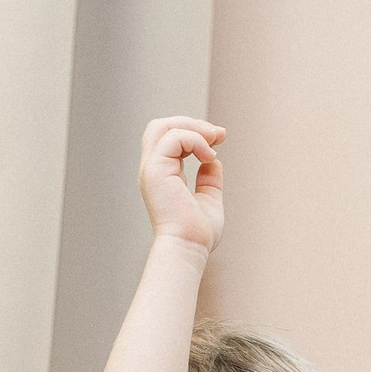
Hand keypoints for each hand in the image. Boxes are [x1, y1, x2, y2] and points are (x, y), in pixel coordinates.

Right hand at [137, 116, 224, 251]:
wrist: (188, 247)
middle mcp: (152, 170)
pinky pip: (174, 138)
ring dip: (194, 128)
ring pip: (163, 126)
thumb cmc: (198, 233)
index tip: (219, 139)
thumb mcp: (209, 199)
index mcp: (162, 176)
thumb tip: (212, 161)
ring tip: (215, 141)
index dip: (194, 132)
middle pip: (160, 126)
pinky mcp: (155, 170)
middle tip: (218, 134)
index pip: (169, 139)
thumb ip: (209, 179)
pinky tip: (209, 157)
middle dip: (192, 123)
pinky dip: (195, 140)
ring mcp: (151, 169)